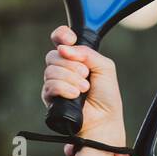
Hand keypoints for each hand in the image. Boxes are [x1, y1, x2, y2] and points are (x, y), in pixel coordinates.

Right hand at [42, 26, 125, 146]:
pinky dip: (64, 88)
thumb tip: (65, 48)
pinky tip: (75, 95)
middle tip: (86, 75)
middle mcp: (63, 68)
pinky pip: (50, 85)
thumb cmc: (106, 96)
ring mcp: (55, 82)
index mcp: (75, 58)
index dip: (61, 35)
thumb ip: (88, 53)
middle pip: (54, 55)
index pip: (60, 38)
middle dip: (72, 65)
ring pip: (51, 70)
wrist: (104, 120)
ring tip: (84, 88)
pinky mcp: (50, 97)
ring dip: (70, 78)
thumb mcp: (105, 68)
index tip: (70, 39)